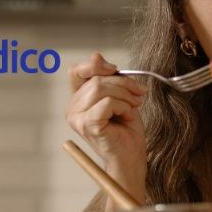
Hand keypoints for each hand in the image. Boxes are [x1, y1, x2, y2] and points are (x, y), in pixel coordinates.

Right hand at [65, 52, 147, 188]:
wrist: (132, 156)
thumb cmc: (126, 129)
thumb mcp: (120, 96)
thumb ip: (108, 78)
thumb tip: (96, 55)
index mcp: (78, 99)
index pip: (77, 70)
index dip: (96, 65)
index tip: (116, 70)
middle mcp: (73, 108)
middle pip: (96, 79)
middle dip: (124, 84)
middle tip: (138, 96)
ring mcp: (77, 118)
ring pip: (101, 88)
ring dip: (126, 96)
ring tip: (133, 108)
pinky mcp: (87, 125)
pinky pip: (107, 103)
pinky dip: (123, 106)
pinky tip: (127, 116)